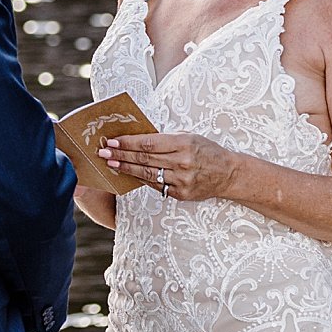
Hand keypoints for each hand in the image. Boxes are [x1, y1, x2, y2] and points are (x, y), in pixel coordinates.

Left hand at [98, 132, 238, 201]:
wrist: (227, 173)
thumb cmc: (206, 150)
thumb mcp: (189, 137)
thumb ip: (165, 138)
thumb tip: (137, 138)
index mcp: (184, 143)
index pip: (149, 143)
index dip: (128, 143)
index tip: (112, 141)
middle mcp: (182, 162)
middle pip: (144, 159)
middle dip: (121, 155)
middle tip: (103, 153)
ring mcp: (181, 181)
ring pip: (147, 175)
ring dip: (126, 169)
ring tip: (111, 164)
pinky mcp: (180, 194)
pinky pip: (156, 186)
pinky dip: (141, 180)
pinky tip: (129, 175)